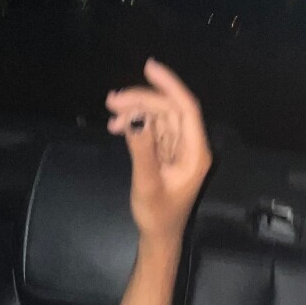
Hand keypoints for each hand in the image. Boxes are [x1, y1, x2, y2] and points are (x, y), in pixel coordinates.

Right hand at [106, 60, 211, 241]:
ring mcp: (177, 149)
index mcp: (195, 153)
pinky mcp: (165, 153)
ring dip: (135, 111)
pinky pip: (153, 129)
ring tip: (110, 115)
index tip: (148, 67)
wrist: (158, 237)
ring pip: (159, 117)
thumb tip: (135, 119)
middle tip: (112, 101)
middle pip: (168, 110)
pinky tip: (117, 127)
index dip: (169, 85)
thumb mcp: (147, 184)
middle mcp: (189, 146)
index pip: (186, 109)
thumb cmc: (157, 216)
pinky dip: (136, 124)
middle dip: (142, 100)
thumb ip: (142, 151)